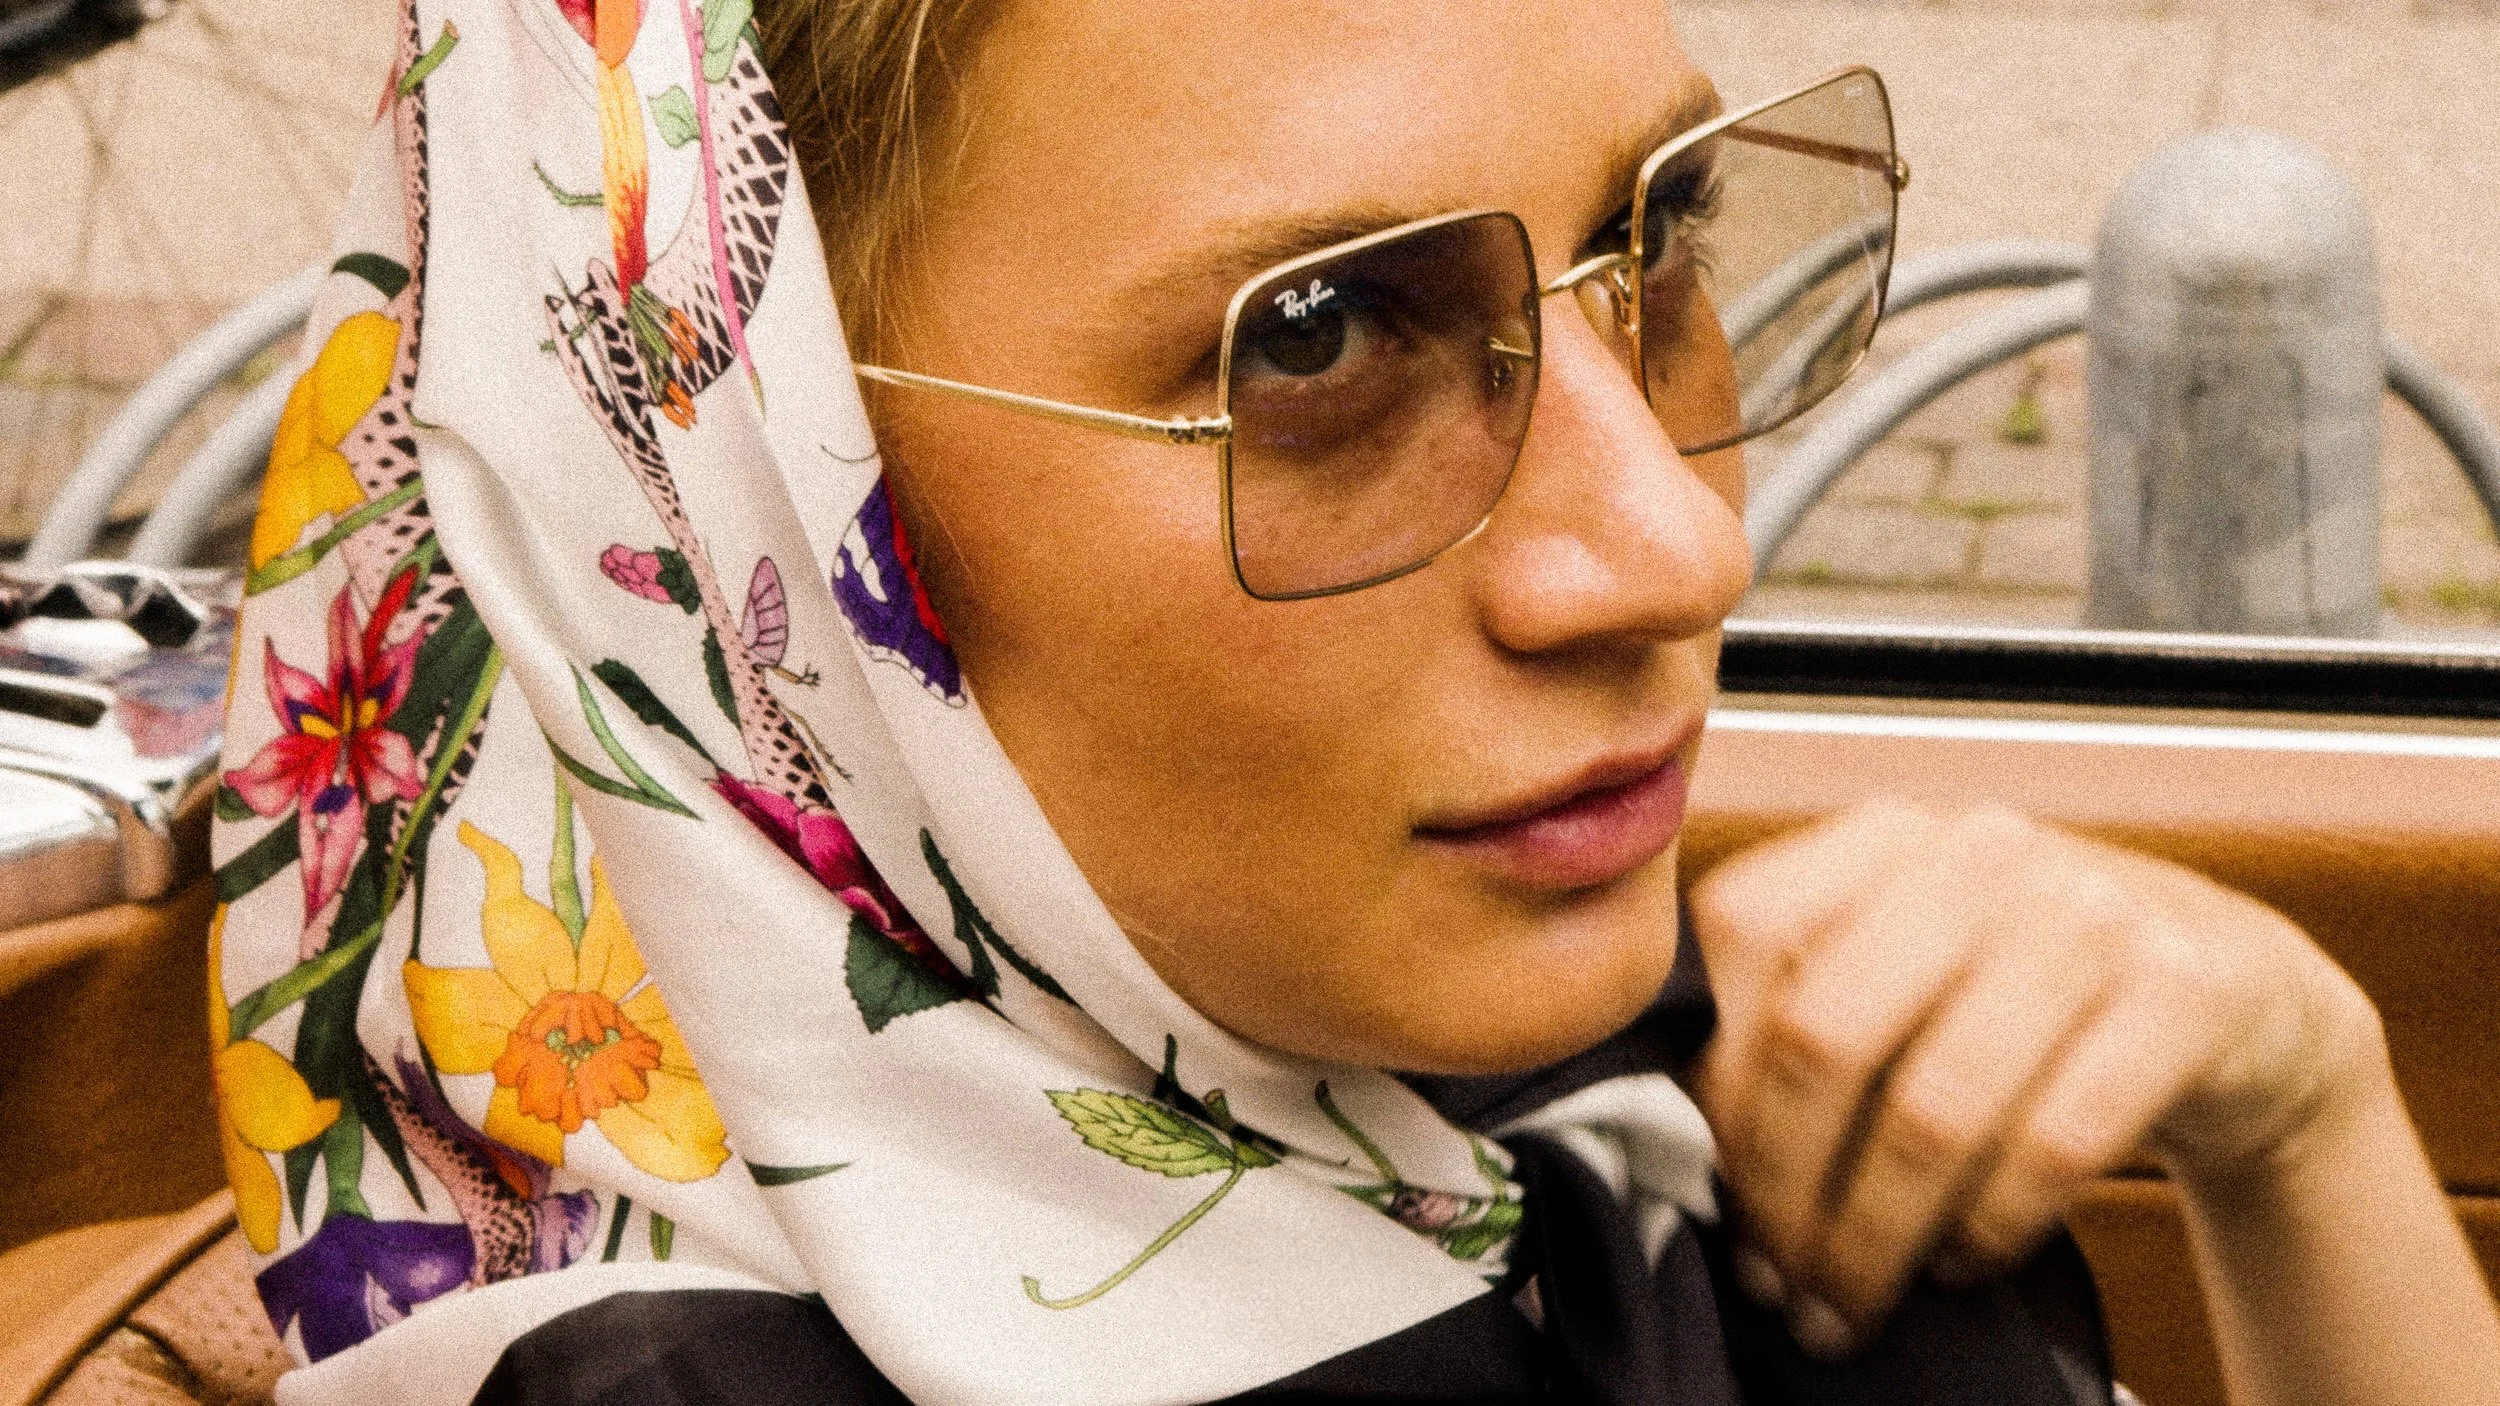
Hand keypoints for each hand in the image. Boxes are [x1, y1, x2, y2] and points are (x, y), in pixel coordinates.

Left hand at [1688, 801, 2386, 1358]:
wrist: (2238, 996)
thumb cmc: (2032, 997)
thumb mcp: (1914, 964)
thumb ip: (1804, 1008)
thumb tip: (1687, 1142)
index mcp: (1885, 835)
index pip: (1748, 934)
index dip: (1717, 1074)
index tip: (1709, 1179)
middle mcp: (1982, 853)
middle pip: (1823, 1035)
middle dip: (1783, 1184)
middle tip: (1776, 1276)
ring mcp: (2091, 913)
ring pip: (1932, 1109)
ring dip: (1874, 1235)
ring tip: (1851, 1299)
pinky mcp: (2185, 994)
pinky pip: (2050, 1145)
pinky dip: (1986, 1228)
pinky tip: (1958, 1262)